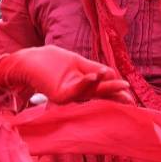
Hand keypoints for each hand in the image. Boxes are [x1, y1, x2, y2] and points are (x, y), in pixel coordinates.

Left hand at [0, 46, 133, 104]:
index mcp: (84, 86)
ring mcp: (69, 95)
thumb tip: (112, 74)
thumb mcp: (77, 63)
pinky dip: (85, 83)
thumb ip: (93, 68)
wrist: (28, 61)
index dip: (118, 92)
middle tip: (132, 100)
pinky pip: (75, 90)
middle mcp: (78, 93)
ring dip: (106, 88)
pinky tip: (95, 75)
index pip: (105, 89)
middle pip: (101, 93)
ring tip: (122, 85)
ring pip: (91, 92)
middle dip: (116, 95)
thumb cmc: (51, 61)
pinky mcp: (59, 94)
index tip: (132, 97)